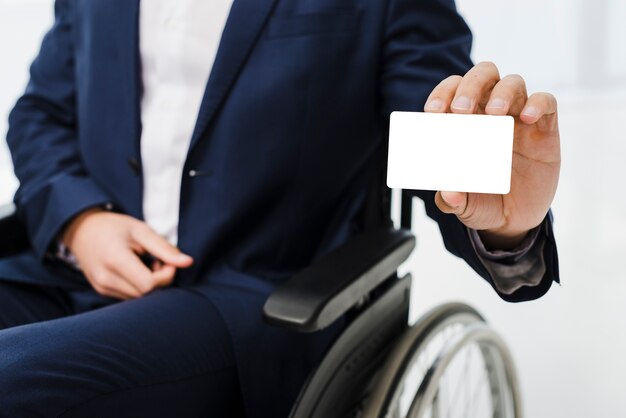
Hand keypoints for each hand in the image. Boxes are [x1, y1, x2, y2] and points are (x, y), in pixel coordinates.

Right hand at [61, 209, 193, 299]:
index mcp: (115, 260)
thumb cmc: (114, 227)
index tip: (168, 260)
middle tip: (158, 261)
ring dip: (150, 285)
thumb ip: (165, 248)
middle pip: (146, 294)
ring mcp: (102, 288)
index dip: (166, 275)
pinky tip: (136, 271)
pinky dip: (139, 287)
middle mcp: (105, 279)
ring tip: (146, 264)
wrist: (82, 230)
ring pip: (139, 298)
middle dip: (160, 280)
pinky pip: (129, 297)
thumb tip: (188, 262)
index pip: (149, 285)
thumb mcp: (141, 230)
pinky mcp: (102, 292)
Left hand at [424, 61, 559, 249]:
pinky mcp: (545, 128)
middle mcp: (491, 112)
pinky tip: (527, 118)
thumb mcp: (462, 204)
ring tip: (495, 114)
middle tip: (461, 109)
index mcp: (465, 120)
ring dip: (502, 93)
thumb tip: (447, 194)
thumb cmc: (481, 200)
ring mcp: (519, 117)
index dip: (442, 94)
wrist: (513, 219)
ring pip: (513, 83)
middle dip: (470, 86)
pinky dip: (538, 104)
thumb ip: (450, 199)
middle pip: (483, 75)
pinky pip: (547, 102)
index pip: (452, 90)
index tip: (432, 112)